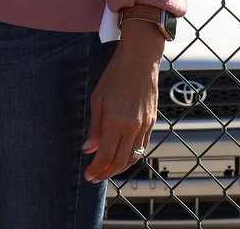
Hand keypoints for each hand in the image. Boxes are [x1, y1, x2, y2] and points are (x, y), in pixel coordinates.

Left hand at [82, 23, 161, 180]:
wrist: (140, 61)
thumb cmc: (114, 76)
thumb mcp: (97, 99)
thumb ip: (95, 127)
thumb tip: (88, 150)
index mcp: (116, 122)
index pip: (106, 156)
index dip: (97, 169)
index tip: (88, 176)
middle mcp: (133, 128)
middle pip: (121, 161)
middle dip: (107, 172)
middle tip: (95, 177)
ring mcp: (145, 126)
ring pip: (134, 157)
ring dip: (120, 167)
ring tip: (107, 170)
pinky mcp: (151, 123)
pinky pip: (142, 147)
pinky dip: (132, 156)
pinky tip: (122, 155)